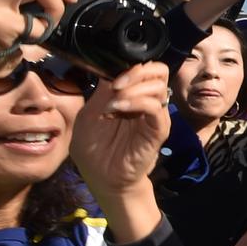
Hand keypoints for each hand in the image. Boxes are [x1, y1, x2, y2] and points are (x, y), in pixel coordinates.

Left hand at [70, 62, 170, 197]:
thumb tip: (111, 71)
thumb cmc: (94, 149)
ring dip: (133, 89)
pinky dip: (138, 103)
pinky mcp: (158, 129)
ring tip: (113, 105)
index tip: (110, 78)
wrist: (103, 179)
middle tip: (117, 85)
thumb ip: (101, 93)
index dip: (129, 66)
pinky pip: (156, 108)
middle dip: (137, 72)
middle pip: (158, 71)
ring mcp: (154, 115)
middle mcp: (146, 101)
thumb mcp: (88, 115)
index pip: (143, 68)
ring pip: (159, 86)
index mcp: (131, 95)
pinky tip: (119, 110)